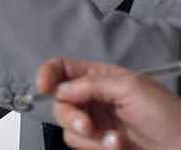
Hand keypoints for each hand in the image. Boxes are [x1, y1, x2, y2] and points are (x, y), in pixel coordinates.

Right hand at [37, 57, 180, 149]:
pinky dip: (97, 148)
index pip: (63, 68)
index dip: (48, 74)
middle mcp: (93, 98)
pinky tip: (118, 147)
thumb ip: (91, 84)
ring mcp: (95, 124)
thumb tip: (61, 90)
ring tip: (115, 142)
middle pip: (60, 101)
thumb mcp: (130, 88)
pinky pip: (80, 145)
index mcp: (101, 77)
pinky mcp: (98, 145)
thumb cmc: (166, 114)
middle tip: (87, 126)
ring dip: (89, 137)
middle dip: (70, 115)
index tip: (44, 88)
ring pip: (67, 127)